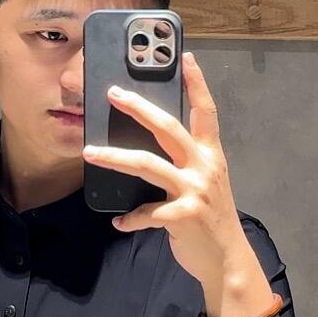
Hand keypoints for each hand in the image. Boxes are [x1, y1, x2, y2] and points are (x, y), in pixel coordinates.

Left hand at [81, 50, 250, 289]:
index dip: (196, 83)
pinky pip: (147, 212)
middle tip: (113, 94)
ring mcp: (195, 191)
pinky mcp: (183, 216)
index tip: (185, 56)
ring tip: (89, 153)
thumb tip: (151, 147)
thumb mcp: (207, 183)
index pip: (206, 112)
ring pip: (148, 165)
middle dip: (138, 108)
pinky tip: (119, 222)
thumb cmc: (211, 219)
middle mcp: (205, 167)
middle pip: (168, 128)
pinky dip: (130, 218)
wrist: (228, 260)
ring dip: (114, 157)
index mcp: (212, 155)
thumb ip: (187, 164)